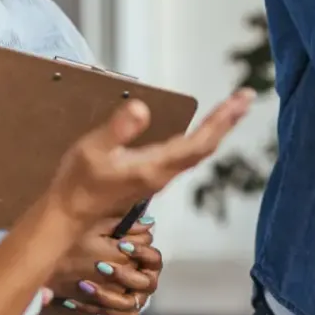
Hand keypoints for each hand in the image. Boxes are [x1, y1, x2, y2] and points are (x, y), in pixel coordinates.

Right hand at [48, 90, 253, 225]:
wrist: (68, 216)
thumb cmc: (78, 183)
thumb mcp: (93, 149)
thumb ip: (118, 129)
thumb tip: (142, 108)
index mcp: (154, 166)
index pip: (199, 142)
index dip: (222, 121)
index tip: (241, 100)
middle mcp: (162, 173)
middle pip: (204, 146)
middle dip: (226, 121)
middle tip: (246, 98)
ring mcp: (157, 177)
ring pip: (196, 151)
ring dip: (215, 129)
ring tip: (231, 109)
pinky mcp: (149, 176)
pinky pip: (184, 155)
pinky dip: (199, 138)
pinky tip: (199, 131)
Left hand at [48, 222, 163, 314]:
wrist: (85, 268)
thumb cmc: (104, 246)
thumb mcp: (112, 234)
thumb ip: (128, 228)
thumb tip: (147, 221)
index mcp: (150, 263)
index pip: (154, 258)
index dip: (140, 252)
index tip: (121, 244)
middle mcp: (147, 282)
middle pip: (144, 283)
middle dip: (123, 275)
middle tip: (100, 265)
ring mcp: (136, 300)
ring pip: (128, 303)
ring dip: (106, 295)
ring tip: (83, 285)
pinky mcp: (121, 312)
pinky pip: (111, 314)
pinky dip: (92, 308)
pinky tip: (72, 300)